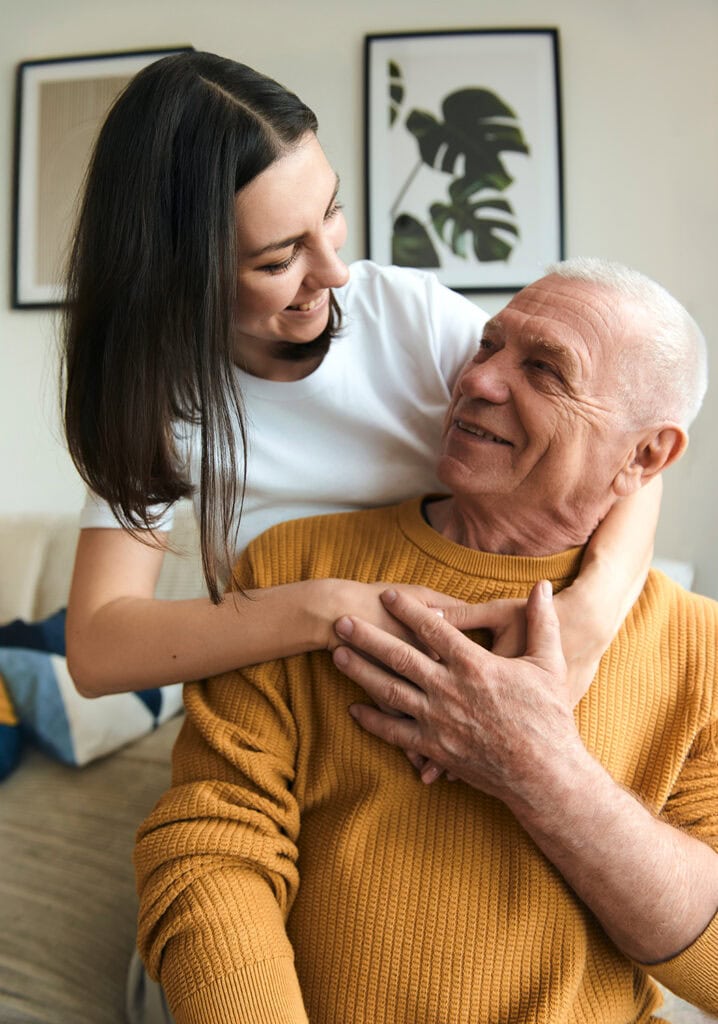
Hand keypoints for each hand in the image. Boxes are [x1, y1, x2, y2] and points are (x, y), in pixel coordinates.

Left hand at [333, 581, 575, 798]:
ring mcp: (438, 721)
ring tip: (336, 656)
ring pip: (390, 691)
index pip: (433, 628)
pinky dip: (373, 720)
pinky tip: (354, 708)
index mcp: (474, 665)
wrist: (545, 774)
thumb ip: (542, 621)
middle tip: (339, 621)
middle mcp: (449, 690)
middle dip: (367, 636)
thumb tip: (542, 585)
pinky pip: (396, 732)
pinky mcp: (435, 748)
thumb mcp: (549, 663)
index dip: (407, 608)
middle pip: (399, 656)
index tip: (385, 595)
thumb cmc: (549, 717)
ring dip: (360, 672)